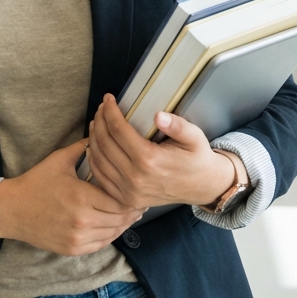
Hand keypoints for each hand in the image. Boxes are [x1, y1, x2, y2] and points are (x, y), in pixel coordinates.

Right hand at [0, 140, 141, 255]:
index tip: (138, 188)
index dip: (131, 196)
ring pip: (113, 233)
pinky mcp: (72, 250)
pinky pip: (101, 244)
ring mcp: (77, 238)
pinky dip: (111, 235)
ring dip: (124, 224)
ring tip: (132, 213)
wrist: (12, 209)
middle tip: (141, 200)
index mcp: (81, 196)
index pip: (118, 200)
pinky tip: (115, 225)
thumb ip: (84, 146)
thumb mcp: (60, 159)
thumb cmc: (37, 181)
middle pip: (119, 218)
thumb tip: (103, 134)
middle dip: (132, 210)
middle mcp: (82, 221)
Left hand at [86, 94, 234, 210]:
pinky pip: (101, 178)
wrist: (203, 187)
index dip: (110, 111)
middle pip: (104, 143)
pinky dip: (94, 160)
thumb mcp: (194, 137)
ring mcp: (129, 191)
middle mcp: (135, 178)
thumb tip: (159, 115)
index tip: (108, 98)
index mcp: (150, 160)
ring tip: (97, 122)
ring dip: (93, 138)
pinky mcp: (126, 199)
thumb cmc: (197, 158)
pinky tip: (94, 146)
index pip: (118, 130)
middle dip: (100, 120)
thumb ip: (177, 125)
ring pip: (99, 160)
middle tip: (102, 107)